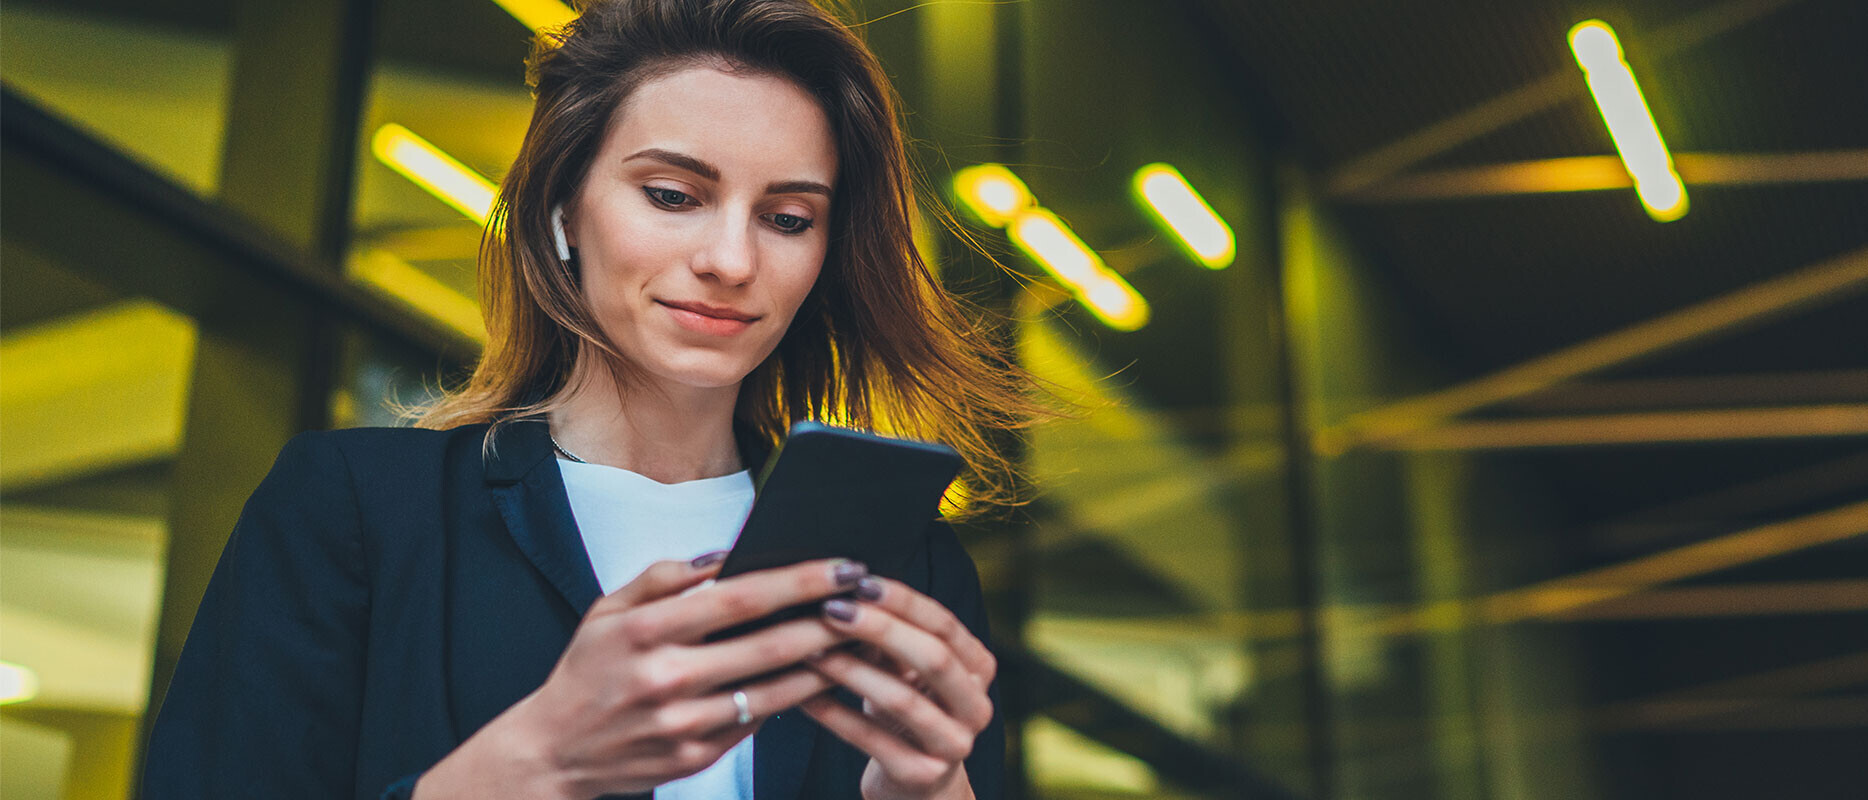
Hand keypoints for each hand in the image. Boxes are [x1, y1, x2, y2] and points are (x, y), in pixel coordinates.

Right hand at [414, 555, 868, 798]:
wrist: (553, 751)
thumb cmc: (588, 669)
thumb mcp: (609, 610)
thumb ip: (667, 578)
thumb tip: (728, 555)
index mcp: (646, 632)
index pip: (740, 597)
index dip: (799, 579)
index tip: (843, 563)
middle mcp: (668, 679)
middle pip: (770, 645)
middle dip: (829, 619)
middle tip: (872, 598)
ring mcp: (684, 725)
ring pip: (776, 690)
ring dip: (824, 663)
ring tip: (860, 637)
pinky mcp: (696, 758)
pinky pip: (757, 722)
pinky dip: (790, 697)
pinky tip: (817, 675)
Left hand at [799, 577, 994, 799]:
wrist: (916, 783)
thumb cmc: (907, 711)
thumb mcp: (904, 671)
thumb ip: (888, 637)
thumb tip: (844, 590)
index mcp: (979, 669)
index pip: (944, 625)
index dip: (903, 601)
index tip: (859, 582)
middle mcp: (977, 707)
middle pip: (934, 657)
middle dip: (880, 629)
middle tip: (833, 610)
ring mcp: (953, 745)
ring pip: (902, 699)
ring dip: (850, 670)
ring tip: (809, 650)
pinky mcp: (922, 776)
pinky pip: (872, 740)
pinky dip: (834, 714)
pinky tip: (803, 697)